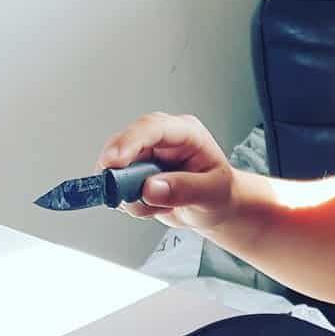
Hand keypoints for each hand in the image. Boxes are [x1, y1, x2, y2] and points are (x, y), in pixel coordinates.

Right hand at [95, 112, 235, 232]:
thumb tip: (150, 188)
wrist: (217, 208)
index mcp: (186, 132)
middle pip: (124, 145)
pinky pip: (117, 187)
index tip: (114, 162)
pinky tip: (155, 207)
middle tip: (128, 196)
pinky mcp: (134, 174)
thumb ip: (184, 189)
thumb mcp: (213, 192)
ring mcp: (145, 156)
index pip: (152, 127)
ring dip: (131, 195)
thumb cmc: (220, 192)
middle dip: (121, 174)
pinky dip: (131, 203)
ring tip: (162, 207)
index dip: (130, 142)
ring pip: (116, 170)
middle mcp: (161, 140)